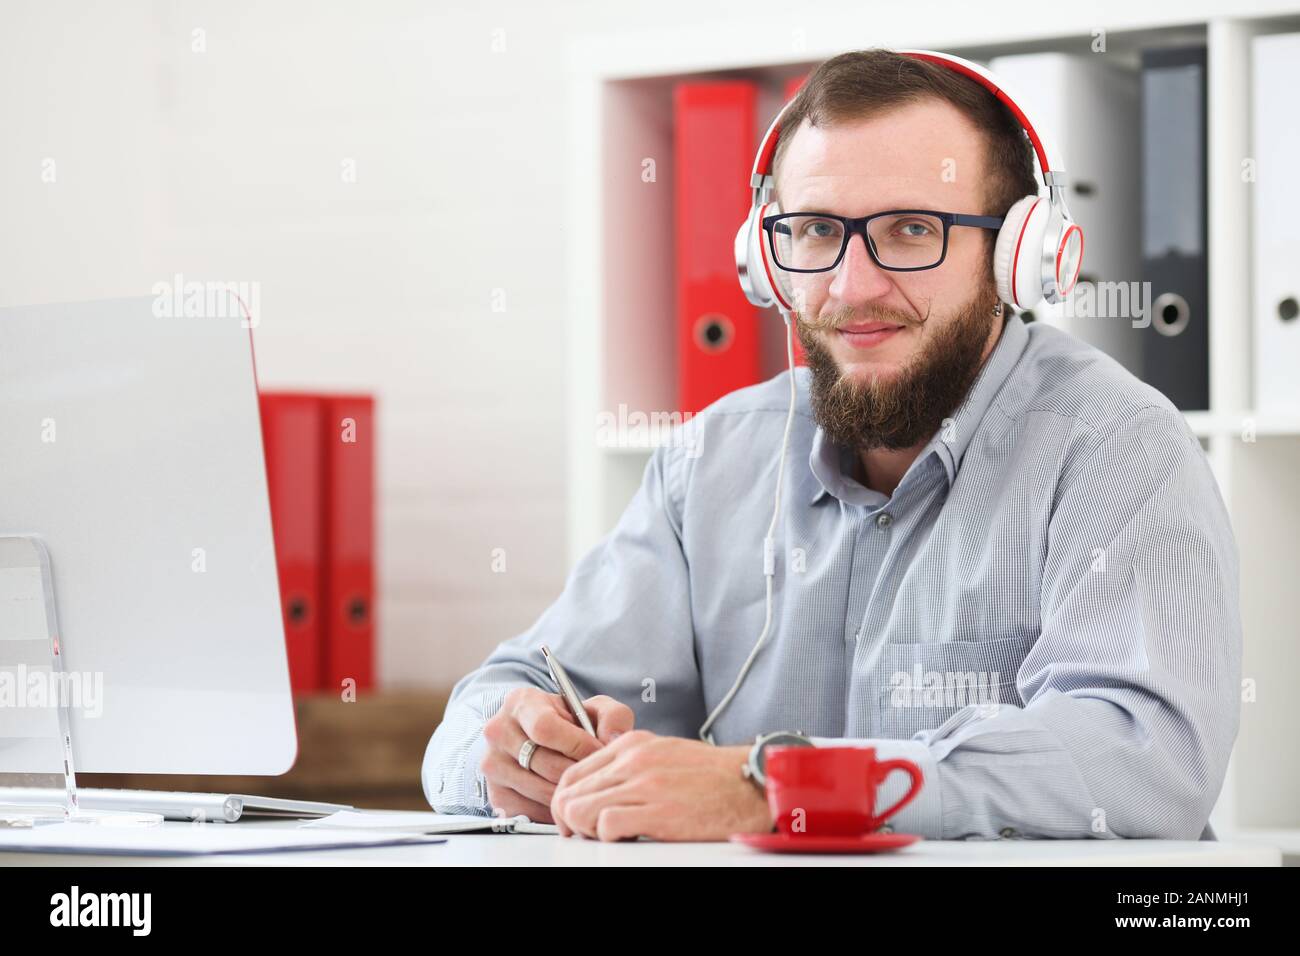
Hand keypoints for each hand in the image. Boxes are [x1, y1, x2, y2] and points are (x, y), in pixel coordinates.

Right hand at [480, 687, 633, 822]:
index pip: (545, 727)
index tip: (599, 751)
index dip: (578, 744)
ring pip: (541, 791)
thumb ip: (613, 716)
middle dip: (579, 771)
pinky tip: (567, 795)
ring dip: (570, 792)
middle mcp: (498, 732)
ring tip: (585, 783)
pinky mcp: (496, 795)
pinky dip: (556, 810)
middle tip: (597, 772)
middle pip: (546, 764)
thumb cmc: (569, 723)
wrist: (538, 740)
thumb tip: (613, 739)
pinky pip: (533, 811)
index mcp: (520, 703)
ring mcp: (493, 765)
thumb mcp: (593, 709)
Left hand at [550, 730, 774, 840]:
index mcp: (632, 745)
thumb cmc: (713, 777)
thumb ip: (631, 767)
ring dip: (586, 831)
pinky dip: (608, 839)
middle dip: (570, 821)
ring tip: (607, 838)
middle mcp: (632, 760)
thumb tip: (601, 791)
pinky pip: (606, 826)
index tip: (573, 820)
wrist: (750, 785)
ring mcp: (643, 784)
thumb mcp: (664, 756)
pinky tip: (627, 839)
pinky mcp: (656, 810)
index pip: (573, 772)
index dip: (566, 801)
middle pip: (569, 793)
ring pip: (579, 810)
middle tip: (584, 837)